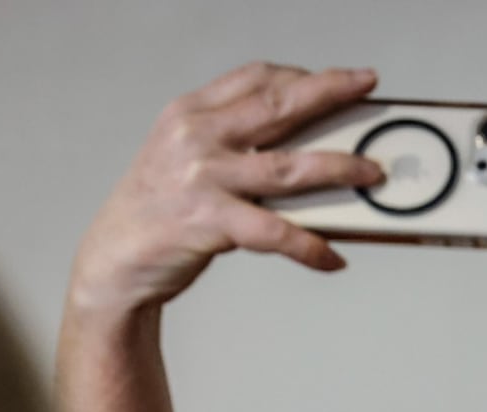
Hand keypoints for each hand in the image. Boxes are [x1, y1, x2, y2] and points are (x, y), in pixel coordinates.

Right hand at [67, 62, 385, 315]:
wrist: (114, 260)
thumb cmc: (159, 209)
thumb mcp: (183, 156)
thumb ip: (230, 141)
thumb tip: (305, 147)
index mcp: (189, 112)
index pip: (255, 78)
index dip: (303, 75)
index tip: (340, 78)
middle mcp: (195, 136)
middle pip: (278, 105)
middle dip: (330, 91)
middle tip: (368, 86)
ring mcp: (202, 178)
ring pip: (288, 167)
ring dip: (340, 169)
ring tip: (373, 174)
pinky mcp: (209, 222)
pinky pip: (275, 232)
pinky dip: (309, 246)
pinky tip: (333, 258)